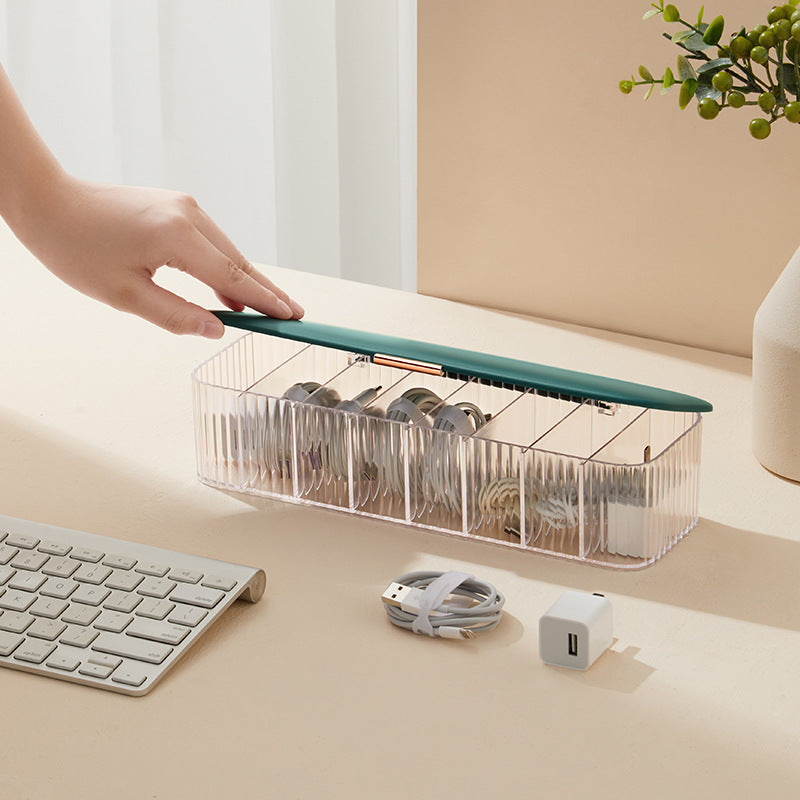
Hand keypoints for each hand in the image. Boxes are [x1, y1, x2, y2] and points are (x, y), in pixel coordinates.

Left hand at [16, 175, 303, 337]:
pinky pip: (211, 240)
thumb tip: (216, 329)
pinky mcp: (176, 206)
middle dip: (266, 291)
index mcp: (176, 236)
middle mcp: (188, 214)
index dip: (265, 300)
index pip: (233, 276)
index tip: (290, 316)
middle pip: (239, 261)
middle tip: (294, 314)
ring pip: (227, 250)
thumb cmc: (75, 246)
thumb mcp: (124, 294)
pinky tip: (230, 287)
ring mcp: (183, 206)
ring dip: (246, 279)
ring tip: (268, 307)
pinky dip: (225, 264)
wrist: (48, 201)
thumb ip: (175, 314)